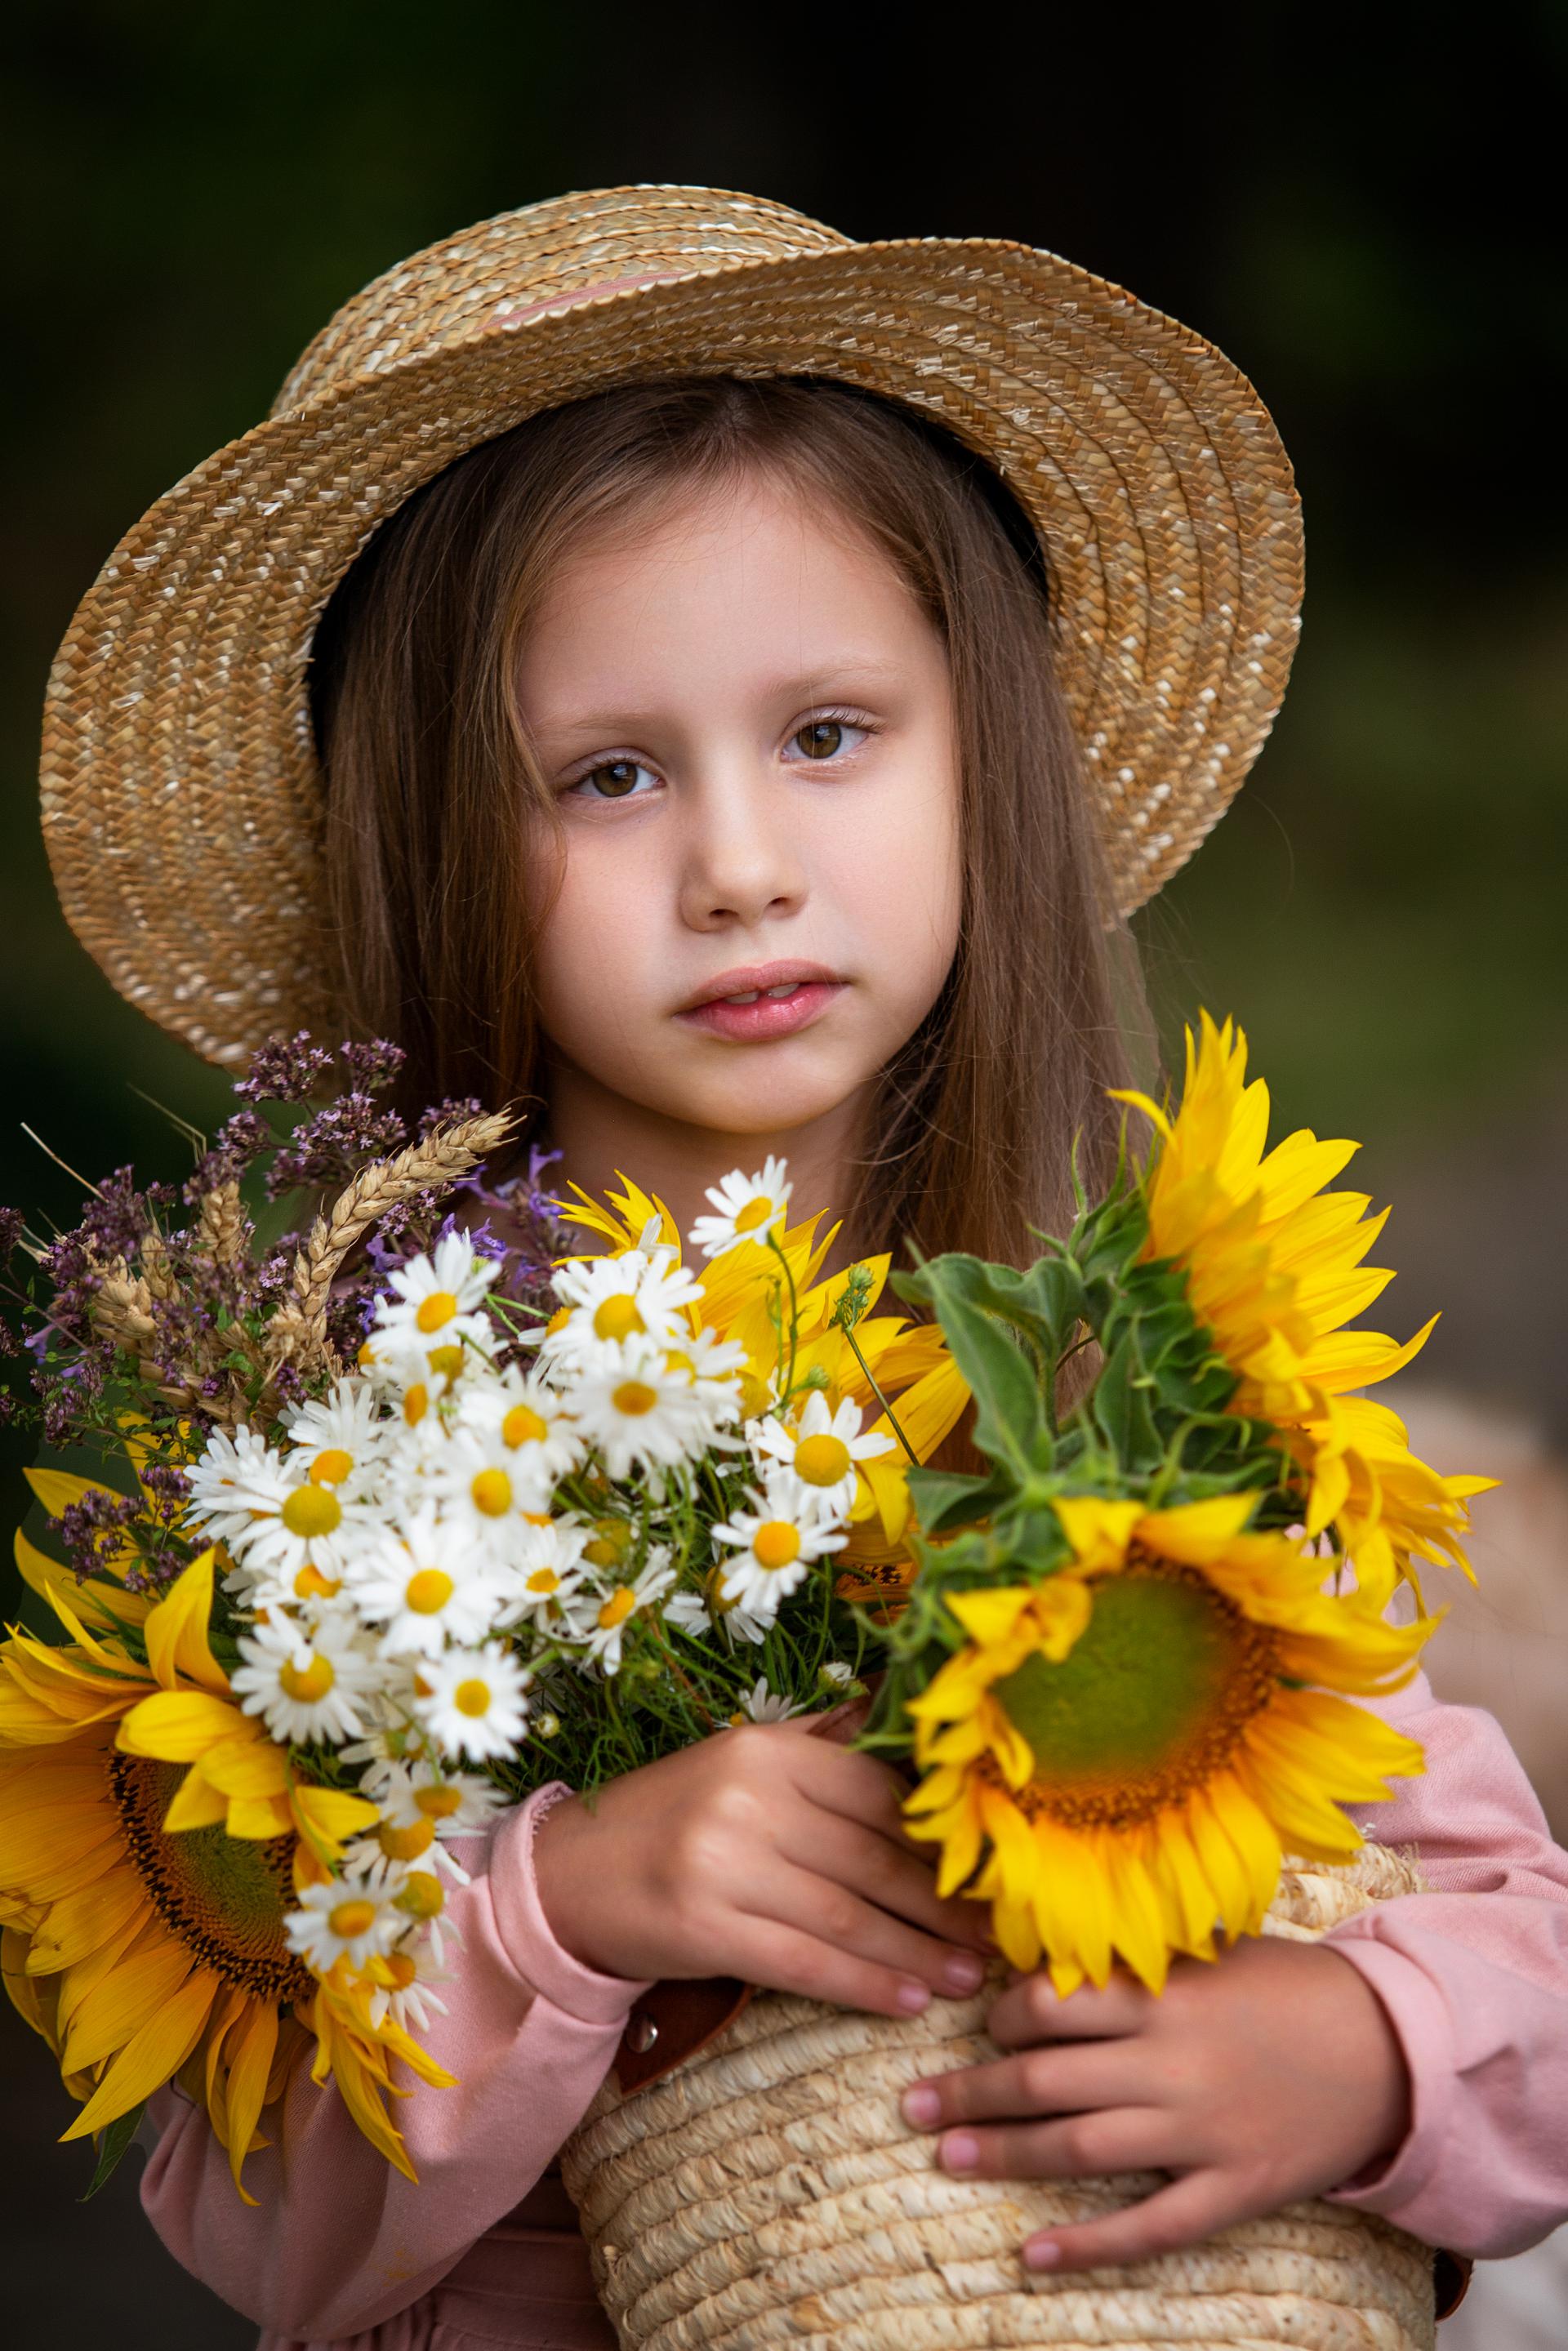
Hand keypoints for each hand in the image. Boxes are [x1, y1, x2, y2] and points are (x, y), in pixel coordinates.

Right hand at [532, 1715, 992, 2017]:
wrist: (568, 1875)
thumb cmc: (673, 1819)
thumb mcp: (741, 1764)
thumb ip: (822, 1751)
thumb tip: (908, 1732)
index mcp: (767, 1748)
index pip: (877, 1793)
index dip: (940, 1838)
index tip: (990, 1871)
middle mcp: (748, 1798)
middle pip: (870, 1857)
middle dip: (942, 1903)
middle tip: (999, 1935)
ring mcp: (722, 1862)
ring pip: (845, 1915)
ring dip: (916, 1951)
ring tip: (969, 1976)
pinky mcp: (703, 1926)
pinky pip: (804, 1962)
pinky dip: (863, 1984)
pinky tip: (908, 2000)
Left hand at [899, 1936, 1410, 2270]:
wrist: (1389, 2048)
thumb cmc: (1288, 1987)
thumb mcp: (1209, 1951)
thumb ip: (1134, 1963)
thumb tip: (1043, 1967)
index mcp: (1164, 1993)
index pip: (1051, 2002)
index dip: (1002, 2016)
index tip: (981, 2023)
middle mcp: (1172, 2061)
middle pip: (1046, 2080)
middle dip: (971, 2092)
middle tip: (913, 2105)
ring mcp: (1201, 2131)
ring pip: (1080, 2149)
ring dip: (1004, 2156)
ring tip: (944, 2159)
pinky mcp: (1233, 2188)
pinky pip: (1150, 2226)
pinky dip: (1088, 2245)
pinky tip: (1032, 2255)